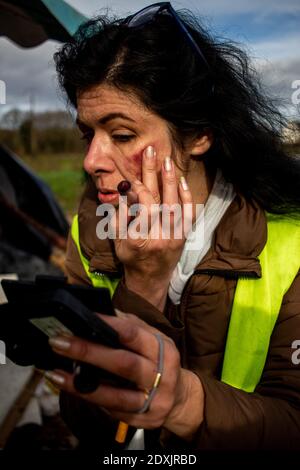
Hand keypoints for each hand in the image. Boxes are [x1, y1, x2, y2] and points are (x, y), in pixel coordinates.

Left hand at [46, 312, 203, 438]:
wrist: (180, 397)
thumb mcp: (153, 340)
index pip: (135, 334)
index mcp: (164, 349)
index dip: (109, 325)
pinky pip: (112, 411)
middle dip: (89, 352)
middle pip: (124, 364)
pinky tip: (72, 388)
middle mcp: (162, 376)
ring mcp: (153, 401)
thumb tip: (101, 314)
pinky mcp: (142, 420)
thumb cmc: (159, 361)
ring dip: (82, 385)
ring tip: (57, 373)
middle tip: (59, 342)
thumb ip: (131, 326)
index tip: (84, 318)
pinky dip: (90, 399)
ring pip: (116, 396)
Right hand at [112, 146, 194, 309]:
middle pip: (157, 199)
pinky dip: (185, 196)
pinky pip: (187, 214)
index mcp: (139, 239)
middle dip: (152, 173)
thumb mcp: (117, 238)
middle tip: (151, 151)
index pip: (141, 207)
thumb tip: (122, 190)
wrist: (150, 278)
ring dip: (170, 180)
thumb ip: (119, 214)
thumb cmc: (130, 257)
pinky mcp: (183, 237)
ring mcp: (173, 238)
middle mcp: (158, 237)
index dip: (137, 188)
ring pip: (174, 204)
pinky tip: (180, 180)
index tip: (132, 177)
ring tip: (166, 160)